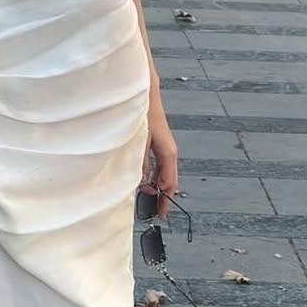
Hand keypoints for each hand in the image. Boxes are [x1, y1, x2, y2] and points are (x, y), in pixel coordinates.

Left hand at [140, 92, 177, 220]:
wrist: (143, 91)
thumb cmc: (142, 112)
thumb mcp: (138, 142)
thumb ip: (140, 165)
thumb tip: (140, 185)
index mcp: (168, 153)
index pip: (169, 185)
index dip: (165, 202)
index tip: (159, 215)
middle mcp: (167, 151)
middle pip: (166, 180)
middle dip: (158, 196)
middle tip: (148, 210)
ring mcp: (161, 145)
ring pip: (159, 172)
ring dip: (151, 185)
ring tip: (141, 197)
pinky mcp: (152, 140)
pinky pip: (153, 163)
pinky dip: (146, 173)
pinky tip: (136, 177)